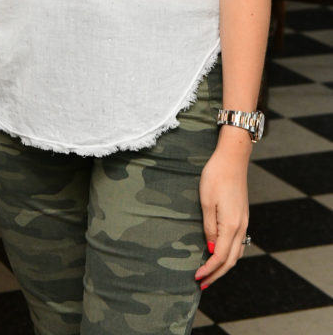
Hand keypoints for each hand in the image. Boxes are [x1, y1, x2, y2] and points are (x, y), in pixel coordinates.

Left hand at [194, 133, 250, 288]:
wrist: (233, 158)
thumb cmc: (216, 176)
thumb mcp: (206, 202)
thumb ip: (210, 228)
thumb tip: (212, 250)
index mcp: (232, 226)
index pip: (221, 257)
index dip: (209, 270)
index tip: (196, 278)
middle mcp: (241, 227)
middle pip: (231, 260)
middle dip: (216, 274)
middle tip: (202, 284)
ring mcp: (244, 222)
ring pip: (237, 253)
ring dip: (224, 267)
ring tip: (210, 274)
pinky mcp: (243, 216)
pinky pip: (239, 243)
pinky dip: (230, 255)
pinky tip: (221, 255)